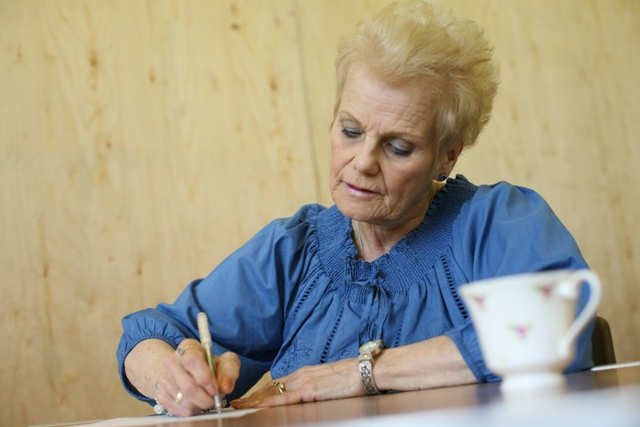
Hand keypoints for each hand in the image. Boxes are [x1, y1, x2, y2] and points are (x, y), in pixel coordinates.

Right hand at [156, 339, 239, 416]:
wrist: (191, 370)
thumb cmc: (211, 365)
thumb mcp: (225, 361)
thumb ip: (229, 370)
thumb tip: (225, 387)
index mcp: (187, 347)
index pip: (191, 360)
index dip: (205, 377)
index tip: (215, 388)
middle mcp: (172, 361)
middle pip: (187, 386)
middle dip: (205, 398)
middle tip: (214, 399)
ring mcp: (164, 377)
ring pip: (183, 400)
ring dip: (199, 405)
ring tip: (205, 398)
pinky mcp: (160, 393)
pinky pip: (178, 409)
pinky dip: (191, 410)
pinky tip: (196, 402)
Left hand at [230, 358, 363, 408]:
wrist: (366, 370)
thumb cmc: (353, 378)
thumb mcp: (328, 384)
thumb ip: (314, 390)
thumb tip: (308, 399)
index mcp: (305, 374)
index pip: (277, 384)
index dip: (260, 392)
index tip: (248, 399)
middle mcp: (301, 375)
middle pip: (271, 388)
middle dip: (252, 397)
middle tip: (236, 404)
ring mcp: (305, 381)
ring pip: (274, 393)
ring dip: (256, 401)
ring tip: (240, 407)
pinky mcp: (311, 390)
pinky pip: (287, 399)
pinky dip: (271, 403)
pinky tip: (260, 407)